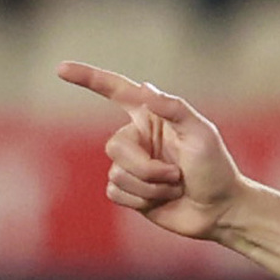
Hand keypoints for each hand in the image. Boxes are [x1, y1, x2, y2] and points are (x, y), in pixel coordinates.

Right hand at [57, 61, 242, 240]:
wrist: (218, 209)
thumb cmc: (216, 168)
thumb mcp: (202, 133)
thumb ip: (174, 109)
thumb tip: (144, 87)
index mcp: (152, 116)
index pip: (115, 91)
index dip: (88, 79)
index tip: (61, 69)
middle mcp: (138, 137)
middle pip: (114, 146)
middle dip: (146, 167)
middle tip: (176, 175)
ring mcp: (132, 165)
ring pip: (116, 173)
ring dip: (150, 187)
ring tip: (175, 187)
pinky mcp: (128, 191)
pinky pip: (115, 193)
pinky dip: (141, 200)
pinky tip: (161, 201)